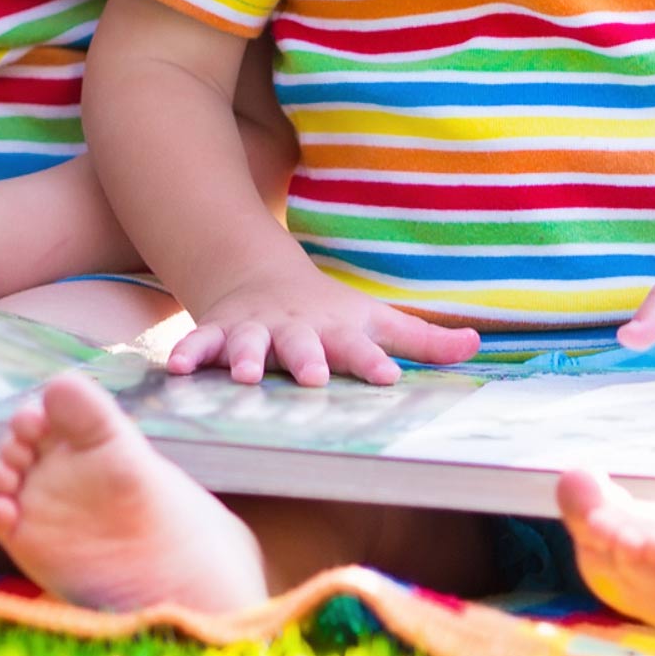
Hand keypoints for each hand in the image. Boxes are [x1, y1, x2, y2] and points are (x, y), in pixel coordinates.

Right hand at [171, 263, 480, 386]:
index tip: (388, 377)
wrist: (259, 277)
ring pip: (249, 345)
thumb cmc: (328, 313)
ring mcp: (254, 332)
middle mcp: (295, 331)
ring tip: (246, 377)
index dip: (374, 360)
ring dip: (247, 359)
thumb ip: (423, 340)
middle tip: (315, 377)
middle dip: (307, 360)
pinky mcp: (218, 334)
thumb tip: (478, 345)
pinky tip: (176, 371)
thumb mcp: (376, 320)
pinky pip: (199, 344)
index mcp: (336, 331)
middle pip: (302, 345)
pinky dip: (187, 354)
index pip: (361, 347)